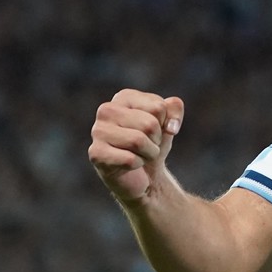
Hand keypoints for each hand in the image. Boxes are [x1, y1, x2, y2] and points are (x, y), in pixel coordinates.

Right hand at [89, 89, 184, 205]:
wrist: (145, 174)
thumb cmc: (153, 142)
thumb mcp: (169, 122)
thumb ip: (175, 109)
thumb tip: (171, 126)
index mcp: (124, 97)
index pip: (159, 107)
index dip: (165, 123)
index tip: (156, 129)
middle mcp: (106, 110)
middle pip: (149, 124)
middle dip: (156, 139)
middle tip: (148, 144)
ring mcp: (98, 131)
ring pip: (138, 141)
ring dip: (149, 153)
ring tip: (141, 153)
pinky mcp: (96, 153)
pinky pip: (130, 159)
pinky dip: (138, 164)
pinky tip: (130, 164)